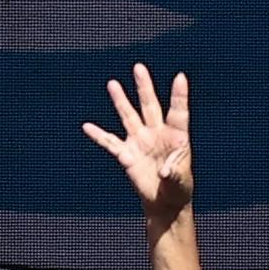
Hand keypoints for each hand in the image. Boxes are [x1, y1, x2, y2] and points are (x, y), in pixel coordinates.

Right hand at [81, 64, 195, 214]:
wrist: (164, 202)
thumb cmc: (178, 189)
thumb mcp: (180, 182)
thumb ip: (174, 173)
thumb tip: (165, 171)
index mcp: (176, 136)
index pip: (177, 111)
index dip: (179, 96)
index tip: (180, 77)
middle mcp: (156, 134)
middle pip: (149, 105)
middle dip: (143, 87)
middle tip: (138, 68)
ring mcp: (140, 142)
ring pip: (128, 116)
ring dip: (120, 101)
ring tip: (113, 84)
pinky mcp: (126, 155)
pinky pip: (110, 143)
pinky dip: (98, 135)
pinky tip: (87, 127)